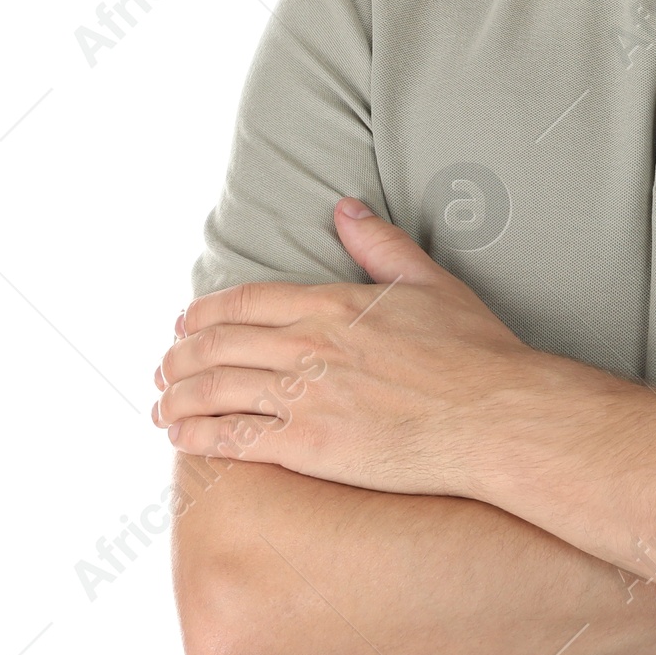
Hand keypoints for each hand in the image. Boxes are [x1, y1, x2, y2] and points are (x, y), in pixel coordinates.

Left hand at [152, 199, 535, 494]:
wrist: (493, 414)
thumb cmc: (474, 351)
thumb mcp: (430, 282)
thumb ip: (380, 245)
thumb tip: (346, 208)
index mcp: (333, 303)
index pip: (244, 301)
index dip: (205, 313)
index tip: (186, 323)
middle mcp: (309, 345)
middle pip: (217, 344)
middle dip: (179, 356)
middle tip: (164, 369)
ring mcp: (305, 396)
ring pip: (214, 390)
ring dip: (177, 398)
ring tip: (162, 409)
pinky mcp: (308, 446)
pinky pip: (234, 439)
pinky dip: (197, 438)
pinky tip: (183, 441)